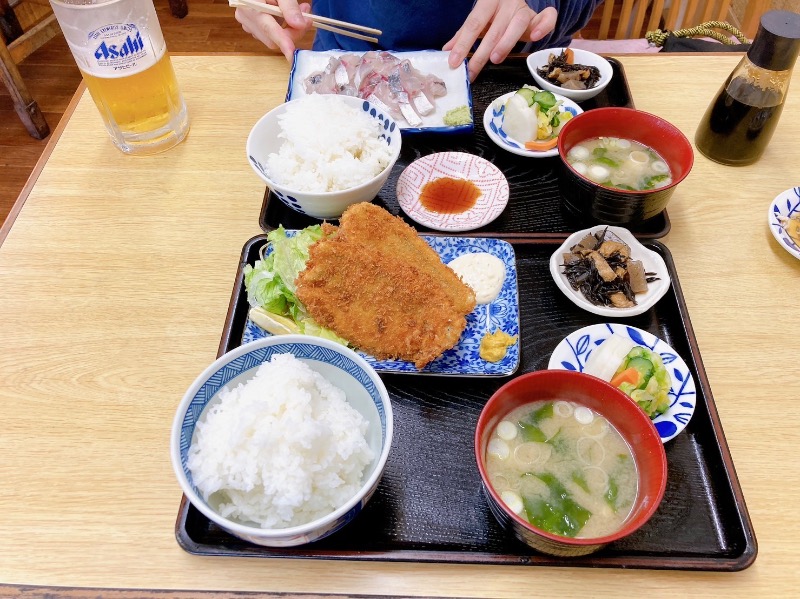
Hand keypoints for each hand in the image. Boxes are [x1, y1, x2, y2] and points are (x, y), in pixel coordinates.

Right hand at [235, 0, 311, 60]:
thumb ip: (289, 7)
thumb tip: (300, 25)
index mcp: (250, 7)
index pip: (269, 29)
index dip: (283, 41)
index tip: (292, 54)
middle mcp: (247, 19)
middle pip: (273, 40)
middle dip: (293, 33)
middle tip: (307, 18)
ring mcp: (248, 25)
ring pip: (273, 39)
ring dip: (289, 30)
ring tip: (300, 10)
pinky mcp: (252, 27)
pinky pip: (270, 35)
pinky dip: (282, 28)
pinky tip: (286, 15)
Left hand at [443, 0, 557, 80]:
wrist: (514, 0)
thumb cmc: (494, 14)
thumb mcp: (478, 22)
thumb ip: (463, 35)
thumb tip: (446, 50)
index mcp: (488, 2)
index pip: (473, 24)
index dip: (463, 44)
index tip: (453, 62)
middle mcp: (507, 3)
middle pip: (494, 29)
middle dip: (481, 51)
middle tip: (472, 70)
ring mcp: (523, 9)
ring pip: (518, 24)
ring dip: (506, 43)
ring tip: (495, 58)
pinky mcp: (538, 16)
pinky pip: (547, 18)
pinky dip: (543, 27)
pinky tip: (536, 38)